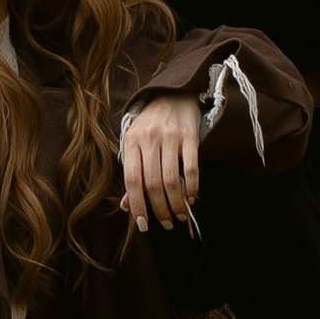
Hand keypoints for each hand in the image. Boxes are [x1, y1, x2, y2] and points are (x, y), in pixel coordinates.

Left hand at [119, 90, 202, 233]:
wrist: (173, 93)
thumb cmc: (150, 124)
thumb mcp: (135, 144)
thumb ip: (133, 173)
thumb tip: (127, 206)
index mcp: (131, 141)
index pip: (132, 179)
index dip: (137, 204)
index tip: (143, 224)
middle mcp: (149, 138)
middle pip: (153, 183)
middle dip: (159, 209)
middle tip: (165, 224)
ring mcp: (170, 136)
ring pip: (172, 179)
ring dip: (176, 203)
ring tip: (178, 215)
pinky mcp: (190, 135)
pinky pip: (191, 167)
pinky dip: (192, 187)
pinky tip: (191, 198)